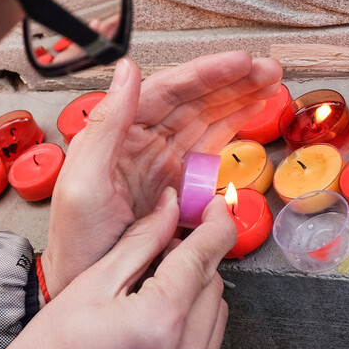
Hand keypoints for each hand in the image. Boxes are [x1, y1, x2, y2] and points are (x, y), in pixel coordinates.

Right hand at [0, 192, 235, 348]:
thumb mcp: (89, 286)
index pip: (206, 256)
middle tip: (155, 254)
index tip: (214, 208)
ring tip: (147, 295)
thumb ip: (140, 243)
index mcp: (160, 321)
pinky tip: (151, 328)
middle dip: (192, 261)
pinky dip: (190, 330)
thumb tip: (171, 209)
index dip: (215, 224)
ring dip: (194, 296)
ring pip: (215, 317)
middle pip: (213, 284)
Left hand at [42, 51, 281, 297]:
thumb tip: (127, 71)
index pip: (167, 91)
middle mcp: (141, 143)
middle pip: (194, 100)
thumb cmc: (77, 242)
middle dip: (233, 82)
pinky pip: (209, 151)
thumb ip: (106, 124)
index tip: (240, 63)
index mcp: (118, 134)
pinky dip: (233, 132)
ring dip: (239, 100)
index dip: (206, 74)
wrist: (84, 286)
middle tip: (269, 70)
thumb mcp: (84, 182)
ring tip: (271, 85)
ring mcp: (162, 164)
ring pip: (206, 120)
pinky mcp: (178, 188)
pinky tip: (251, 116)